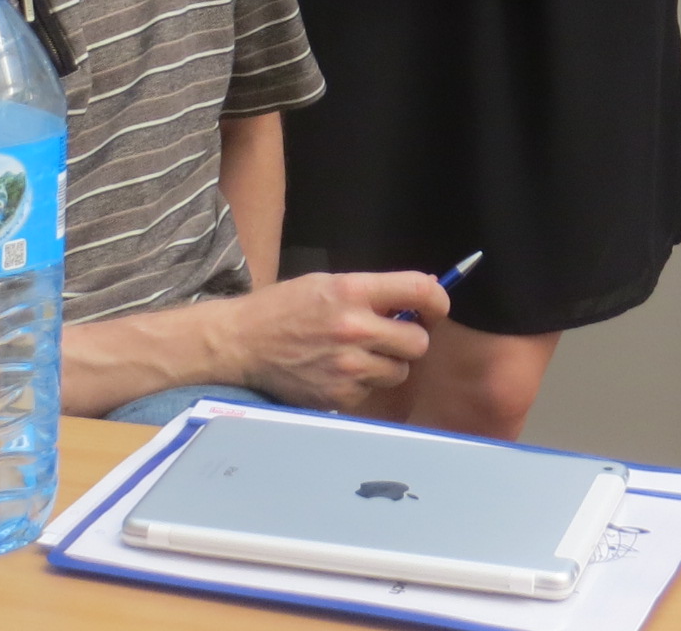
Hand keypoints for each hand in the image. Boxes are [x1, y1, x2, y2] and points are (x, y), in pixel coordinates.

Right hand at [209, 271, 447, 408]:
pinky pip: (372, 392)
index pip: (420, 290)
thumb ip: (372, 291)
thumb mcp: (327, 283)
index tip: (435, 307)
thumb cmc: (284, 308)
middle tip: (392, 335)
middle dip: (410, 338)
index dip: (438, 299)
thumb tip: (419, 295)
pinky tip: (338, 372)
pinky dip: (363, 384)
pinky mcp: (339, 396)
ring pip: (399, 371)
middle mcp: (354, 329)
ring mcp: (347, 367)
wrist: (242, 343)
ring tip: (361, 355)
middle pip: (418, 341)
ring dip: (389, 364)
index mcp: (352, 291)